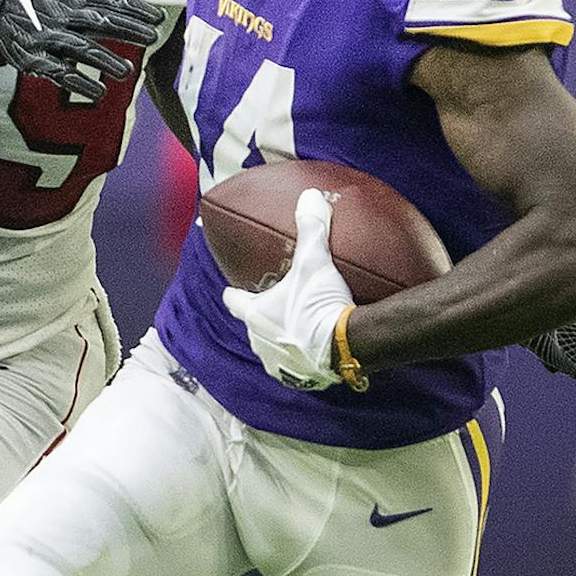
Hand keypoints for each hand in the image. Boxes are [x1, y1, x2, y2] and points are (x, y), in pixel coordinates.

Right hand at [0, 0, 161, 99]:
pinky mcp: (34, 57)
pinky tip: (99, 93)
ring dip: (104, 60)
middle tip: (152, 38)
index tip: (158, 19)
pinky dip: (78, 82)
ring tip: (126, 71)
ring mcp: (48, 36)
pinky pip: (58, 71)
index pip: (109, 2)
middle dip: (127, 30)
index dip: (134, 11)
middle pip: (99, 21)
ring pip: (80, 48)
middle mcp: (62, 13)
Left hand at [220, 190, 354, 391]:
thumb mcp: (314, 263)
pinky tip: (316, 353)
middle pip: (254, 328)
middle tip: (274, 308)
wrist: (345, 347)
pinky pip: (297, 367)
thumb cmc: (319, 305)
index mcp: (256, 315)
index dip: (233, 296)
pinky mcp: (302, 380)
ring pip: (273, 350)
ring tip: (295, 332)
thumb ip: (311, 229)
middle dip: (261, 319)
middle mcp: (261, 342)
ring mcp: (280, 364)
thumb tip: (310, 196)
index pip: (236, 302)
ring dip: (281, 342)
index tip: (230, 292)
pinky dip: (303, 359)